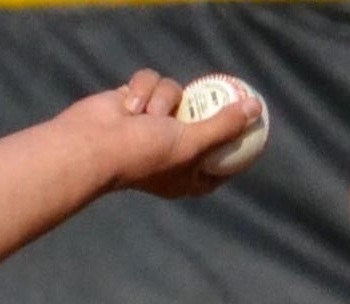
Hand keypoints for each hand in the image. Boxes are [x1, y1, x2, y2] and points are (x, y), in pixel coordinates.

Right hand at [63, 68, 263, 198]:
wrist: (94, 143)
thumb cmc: (145, 153)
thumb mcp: (194, 143)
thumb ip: (225, 126)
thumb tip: (255, 108)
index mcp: (188, 176)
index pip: (222, 165)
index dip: (237, 148)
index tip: (253, 128)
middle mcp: (172, 151)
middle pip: (202, 123)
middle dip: (204, 111)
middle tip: (222, 93)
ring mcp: (152, 124)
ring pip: (175, 93)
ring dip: (163, 100)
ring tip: (148, 115)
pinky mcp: (134, 101)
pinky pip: (150, 82)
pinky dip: (141, 90)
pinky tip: (129, 106)